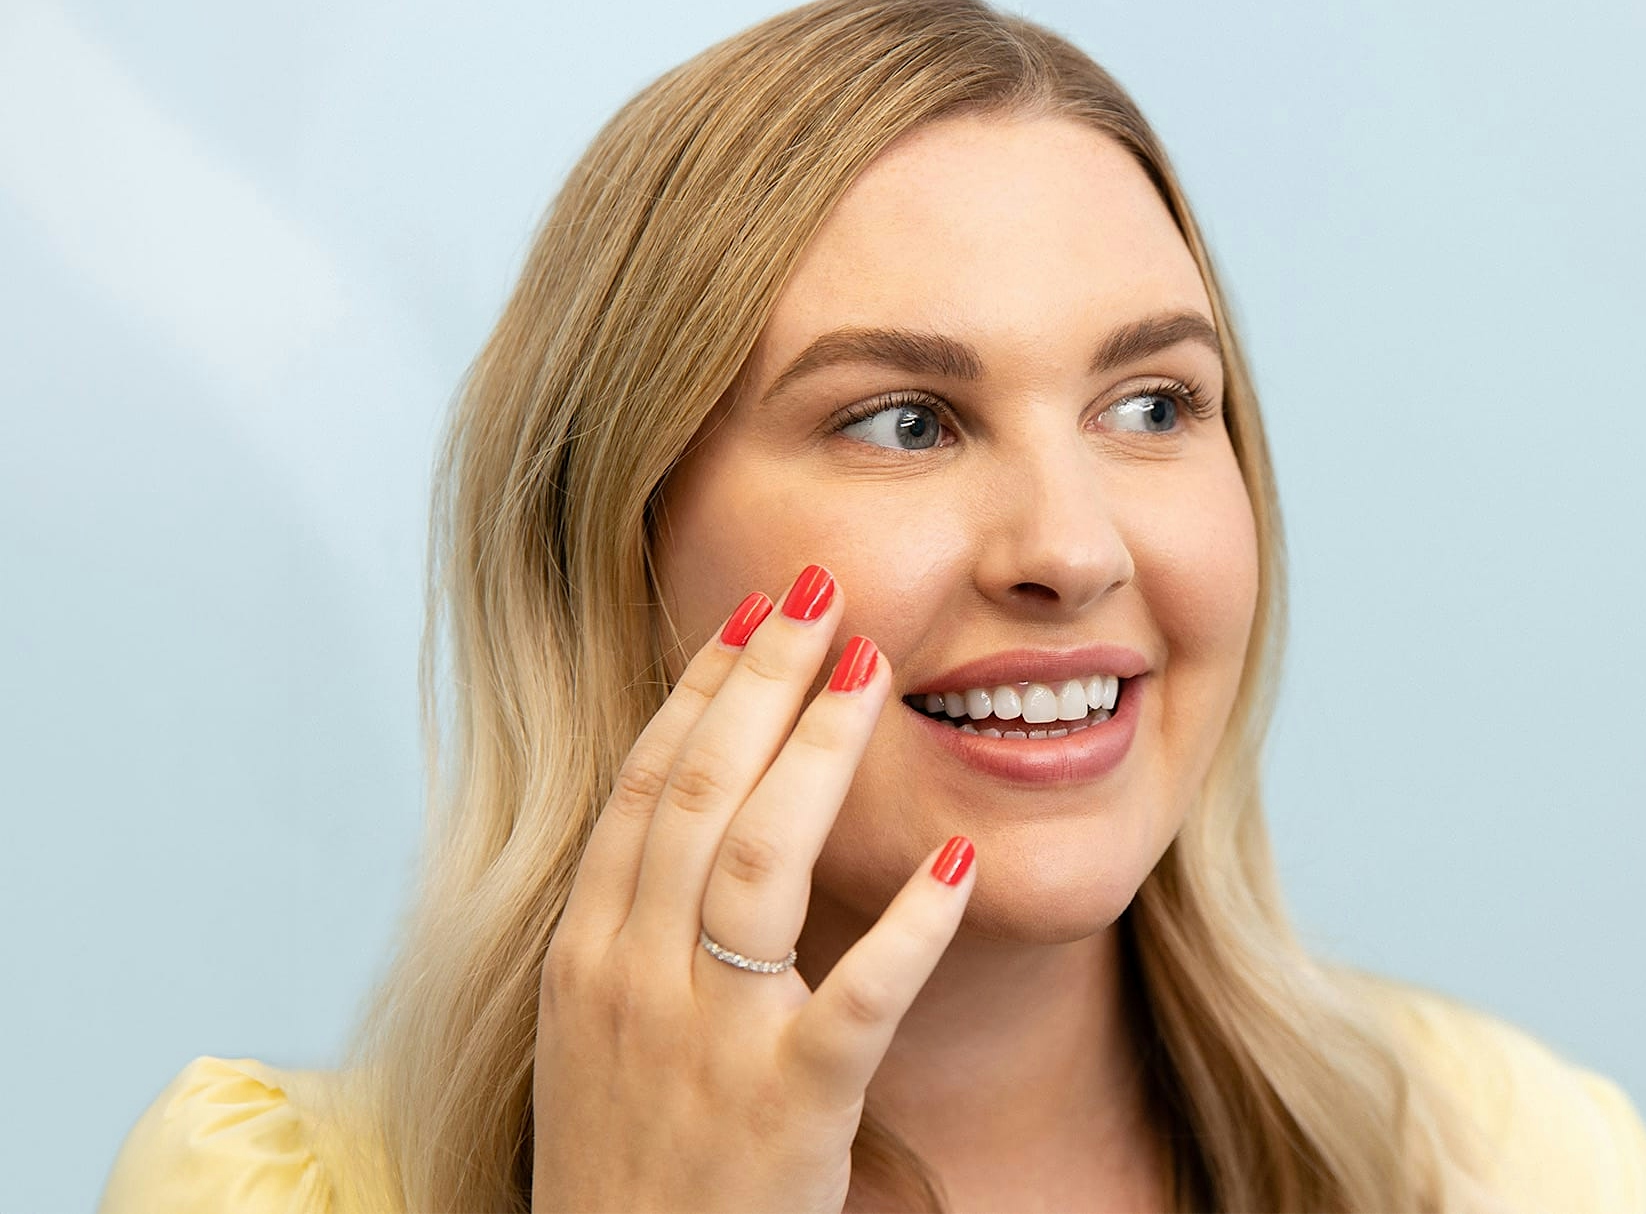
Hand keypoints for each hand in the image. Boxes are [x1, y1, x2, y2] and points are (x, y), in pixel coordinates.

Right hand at [530, 566, 975, 1212]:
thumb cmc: (630, 1159)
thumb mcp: (597, 1030)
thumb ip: (638, 925)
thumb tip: (697, 814)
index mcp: (588, 953)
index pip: (643, 786)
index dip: (699, 688)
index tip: (750, 613)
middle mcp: (632, 979)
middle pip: (696, 791)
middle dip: (761, 679)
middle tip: (819, 589)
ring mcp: (705, 1043)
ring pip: (758, 862)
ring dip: (818, 751)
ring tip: (873, 665)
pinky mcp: (785, 1110)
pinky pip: (856, 1000)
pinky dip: (910, 931)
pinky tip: (955, 867)